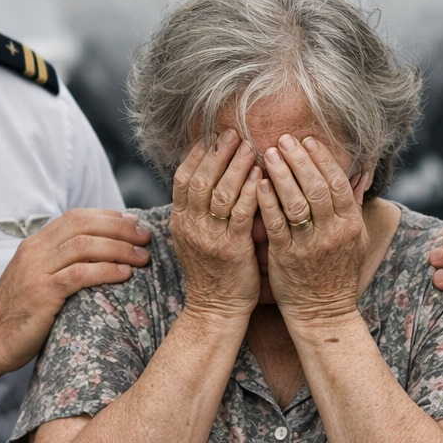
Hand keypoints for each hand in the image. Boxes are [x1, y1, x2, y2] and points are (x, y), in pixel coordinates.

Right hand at [0, 208, 150, 375]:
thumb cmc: (21, 315)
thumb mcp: (40, 279)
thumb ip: (63, 264)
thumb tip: (103, 255)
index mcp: (36, 244)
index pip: (76, 217)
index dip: (109, 217)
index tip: (134, 223)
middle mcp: (35, 251)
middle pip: (84, 226)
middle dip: (120, 228)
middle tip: (145, 238)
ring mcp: (36, 271)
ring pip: (84, 245)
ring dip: (119, 248)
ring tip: (142, 257)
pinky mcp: (41, 293)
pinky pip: (79, 275)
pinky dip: (105, 271)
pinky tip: (125, 274)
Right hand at [169, 130, 261, 320]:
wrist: (215, 309)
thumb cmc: (212, 271)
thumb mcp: (195, 237)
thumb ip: (198, 209)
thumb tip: (209, 175)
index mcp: (180, 221)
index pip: (182, 178)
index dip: (197, 154)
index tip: (212, 134)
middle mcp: (191, 227)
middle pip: (200, 179)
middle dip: (217, 153)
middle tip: (233, 132)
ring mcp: (210, 238)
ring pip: (220, 192)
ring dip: (236, 166)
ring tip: (250, 146)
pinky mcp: (232, 249)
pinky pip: (241, 214)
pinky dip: (251, 191)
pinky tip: (262, 176)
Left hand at [258, 134, 369, 322]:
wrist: (323, 311)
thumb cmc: (337, 271)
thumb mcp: (356, 238)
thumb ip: (355, 204)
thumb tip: (363, 173)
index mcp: (350, 224)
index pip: (337, 183)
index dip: (322, 159)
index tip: (307, 140)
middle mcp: (332, 232)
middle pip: (317, 187)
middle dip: (299, 160)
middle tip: (283, 139)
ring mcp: (309, 245)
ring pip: (296, 202)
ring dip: (281, 174)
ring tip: (267, 154)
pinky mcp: (287, 257)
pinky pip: (276, 224)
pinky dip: (267, 201)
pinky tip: (258, 183)